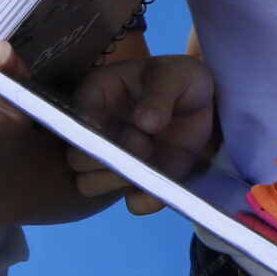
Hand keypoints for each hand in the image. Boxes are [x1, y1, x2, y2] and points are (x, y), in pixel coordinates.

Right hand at [66, 55, 218, 213]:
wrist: (202, 102)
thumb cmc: (180, 78)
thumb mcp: (176, 73)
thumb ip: (160, 93)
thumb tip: (145, 122)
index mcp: (96, 94)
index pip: (74, 120)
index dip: (94, 131)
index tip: (128, 131)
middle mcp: (95, 130)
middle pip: (76, 158)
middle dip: (105, 159)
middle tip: (143, 146)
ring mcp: (113, 159)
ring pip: (90, 184)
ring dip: (118, 181)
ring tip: (151, 164)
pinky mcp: (136, 180)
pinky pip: (131, 202)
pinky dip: (144, 201)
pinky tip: (161, 190)